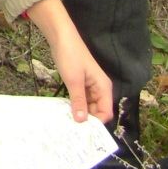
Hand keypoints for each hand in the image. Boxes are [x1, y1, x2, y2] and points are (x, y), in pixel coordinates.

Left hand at [26, 0, 114, 123]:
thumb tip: (81, 122)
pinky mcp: (81, 84)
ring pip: (88, 107)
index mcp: (103, 87)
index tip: (82, 131)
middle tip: (72, 129)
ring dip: (80, 113)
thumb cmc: (70, 56)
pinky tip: (65, 111)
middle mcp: (100, 88)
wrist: (61, 37)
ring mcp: (90, 86)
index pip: (106, 112)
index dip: (96, 122)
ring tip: (67, 123)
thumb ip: (79, 101)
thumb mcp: (74, 81)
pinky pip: (81, 100)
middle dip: (87, 120)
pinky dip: (75, 106)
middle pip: (98, 111)